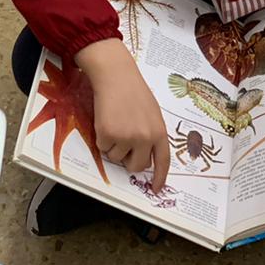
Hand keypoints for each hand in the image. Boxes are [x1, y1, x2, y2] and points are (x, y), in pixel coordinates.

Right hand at [76, 38, 170, 188]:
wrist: (116, 76)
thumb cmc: (134, 92)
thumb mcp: (152, 113)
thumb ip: (151, 134)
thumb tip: (146, 156)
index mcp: (159, 132)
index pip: (162, 161)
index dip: (160, 177)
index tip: (157, 189)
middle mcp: (145, 138)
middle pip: (137, 166)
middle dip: (128, 161)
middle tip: (124, 145)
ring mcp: (126, 137)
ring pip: (116, 158)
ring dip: (113, 146)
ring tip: (116, 122)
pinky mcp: (108, 134)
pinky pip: (103, 148)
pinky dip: (101, 138)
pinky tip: (106, 120)